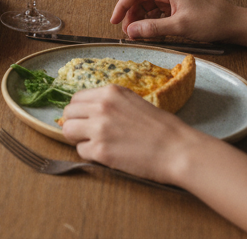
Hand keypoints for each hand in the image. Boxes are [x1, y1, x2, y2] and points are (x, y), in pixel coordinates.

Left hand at [61, 84, 205, 182]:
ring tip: (96, 145)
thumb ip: (111, 103)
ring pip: (68, 131)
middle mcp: (101, 107)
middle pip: (68, 113)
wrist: (178, 150)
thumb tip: (90, 111)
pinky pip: (80, 152)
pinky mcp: (100, 150)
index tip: (86, 120)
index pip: (76, 98)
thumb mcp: (134, 102)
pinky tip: (107, 155)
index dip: (80, 111)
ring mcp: (99, 128)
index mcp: (110, 92)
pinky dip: (90, 155)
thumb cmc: (163, 129)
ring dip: (78, 139)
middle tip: (89, 134)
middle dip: (76, 124)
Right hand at [109, 0, 246, 43]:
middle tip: (128, 33)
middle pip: (140, 0)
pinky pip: (159, 12)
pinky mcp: (179, 6)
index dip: (121, 7)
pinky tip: (151, 32)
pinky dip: (152, 22)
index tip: (114, 21)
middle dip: (131, 16)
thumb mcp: (180, 26)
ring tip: (138, 35)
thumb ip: (152, 28)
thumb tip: (131, 31)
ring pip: (148, 7)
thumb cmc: (212, 20)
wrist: (235, 23)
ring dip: (141, 20)